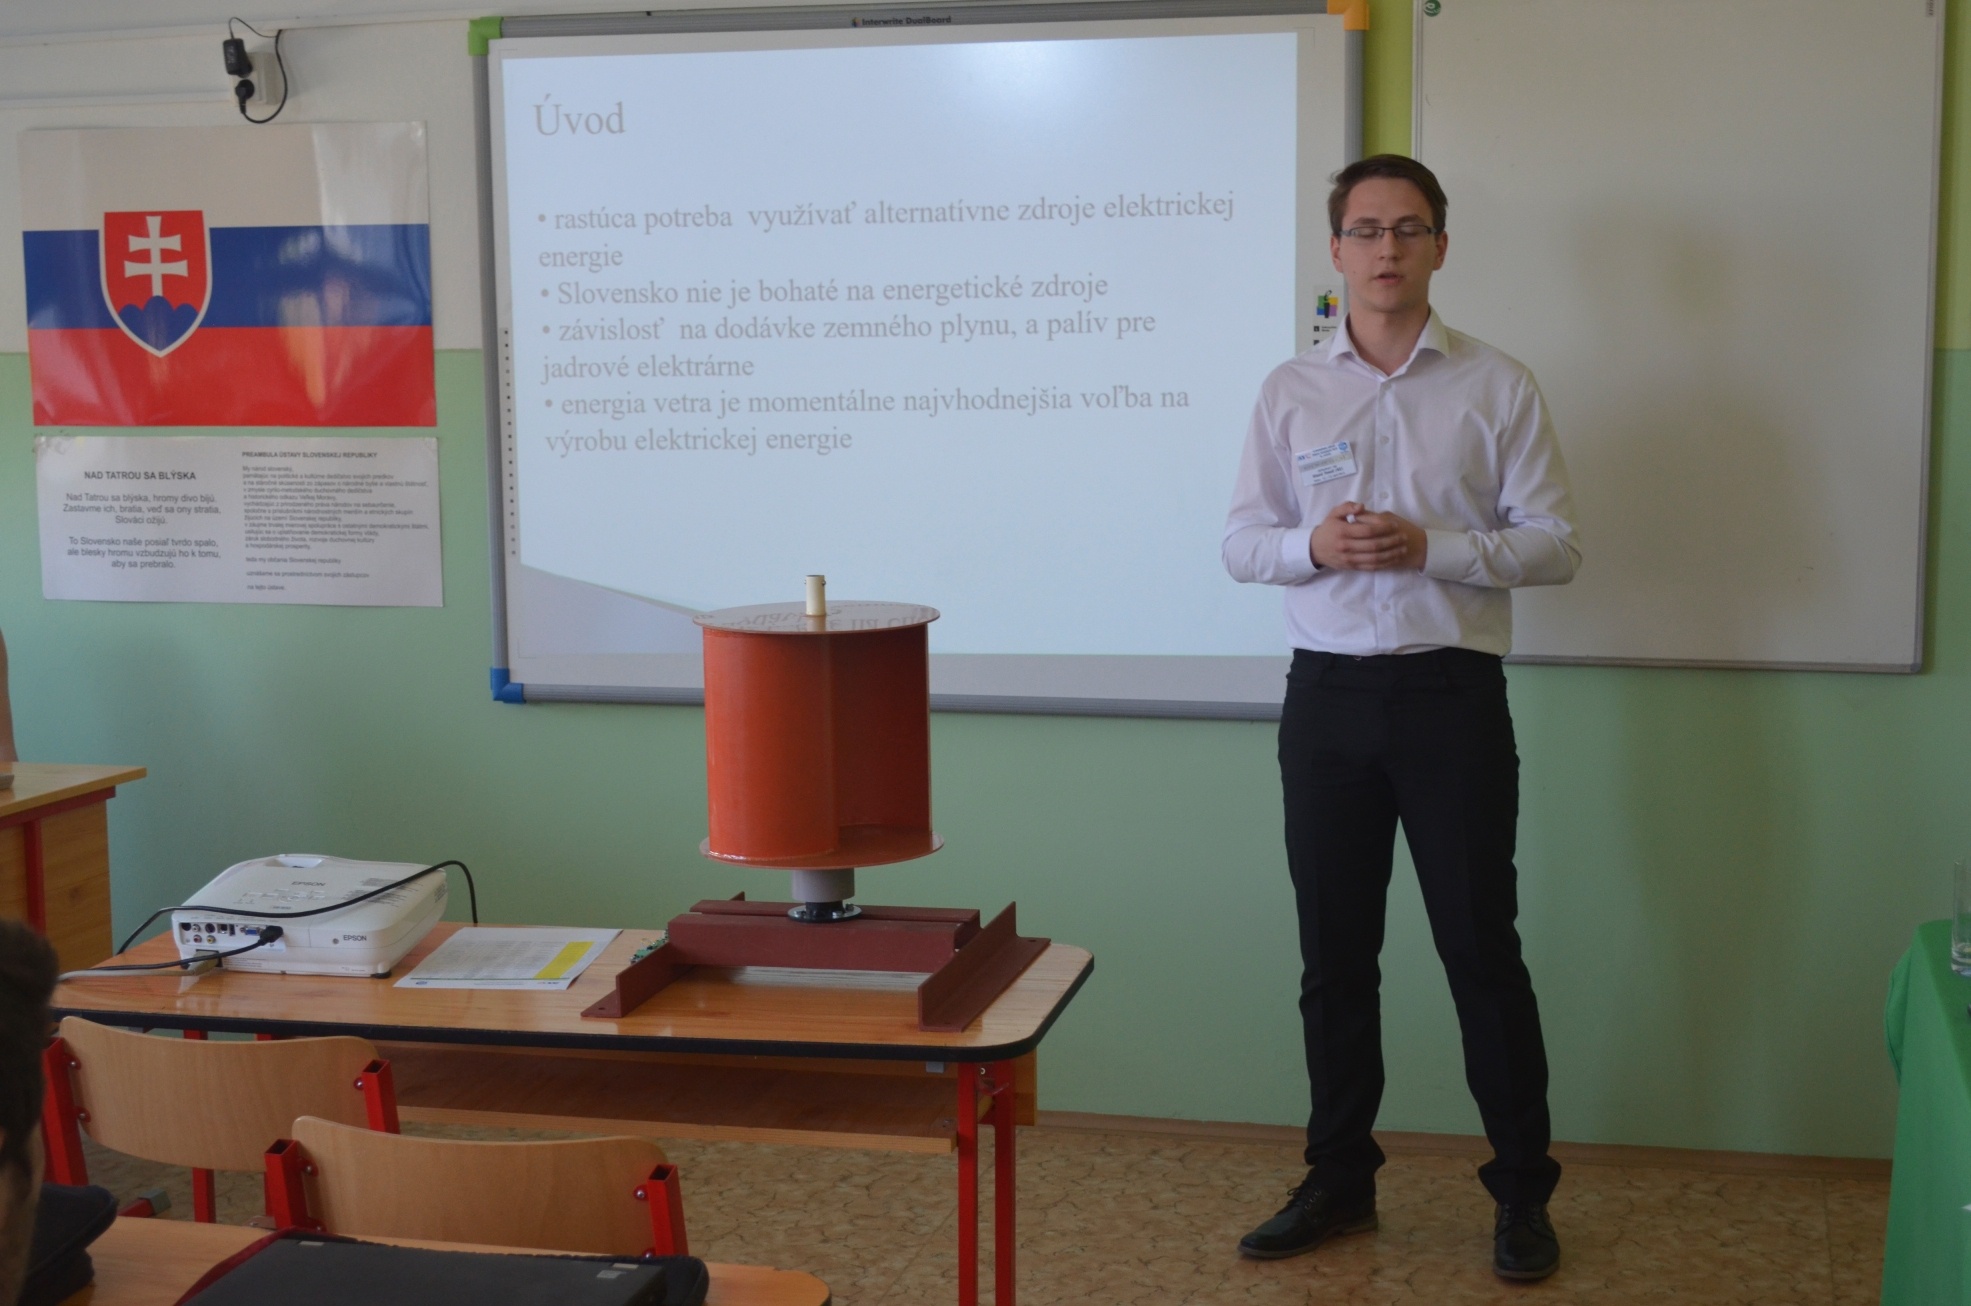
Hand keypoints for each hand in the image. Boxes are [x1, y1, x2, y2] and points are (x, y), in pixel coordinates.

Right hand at [1310, 502, 1427, 571]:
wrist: (1314, 549)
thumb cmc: (1328, 529)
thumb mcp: (1334, 513)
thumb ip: (1347, 507)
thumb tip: (1362, 506)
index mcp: (1343, 532)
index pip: (1368, 530)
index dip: (1383, 528)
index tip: (1394, 525)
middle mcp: (1346, 546)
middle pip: (1374, 545)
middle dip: (1391, 541)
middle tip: (1404, 536)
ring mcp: (1349, 559)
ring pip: (1374, 558)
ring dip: (1391, 554)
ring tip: (1403, 548)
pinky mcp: (1352, 567)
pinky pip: (1371, 567)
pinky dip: (1384, 564)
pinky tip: (1394, 559)